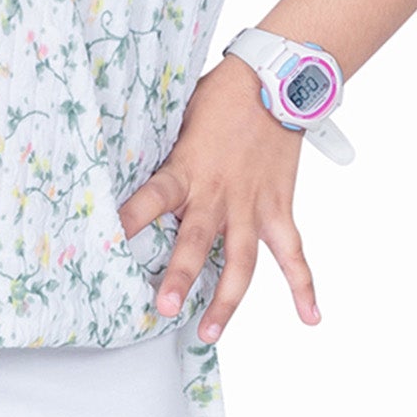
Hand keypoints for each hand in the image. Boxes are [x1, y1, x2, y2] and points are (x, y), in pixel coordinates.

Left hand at [117, 55, 320, 341]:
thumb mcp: (177, 120)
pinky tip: (310, 317)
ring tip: (208, 334)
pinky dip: (304, 286)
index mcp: (186, 171)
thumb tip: (117, 167)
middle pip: (197, 243)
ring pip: (241, 262)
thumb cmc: (219, 98)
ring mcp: (251, 206)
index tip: (105, 242)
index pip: (151, 198)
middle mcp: (217, 195)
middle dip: (181, 276)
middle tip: (164, 308)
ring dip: (226, 301)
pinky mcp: (278, 209)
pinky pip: (292, 253)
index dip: (128, 219)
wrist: (274, 82)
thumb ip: (159, 155)